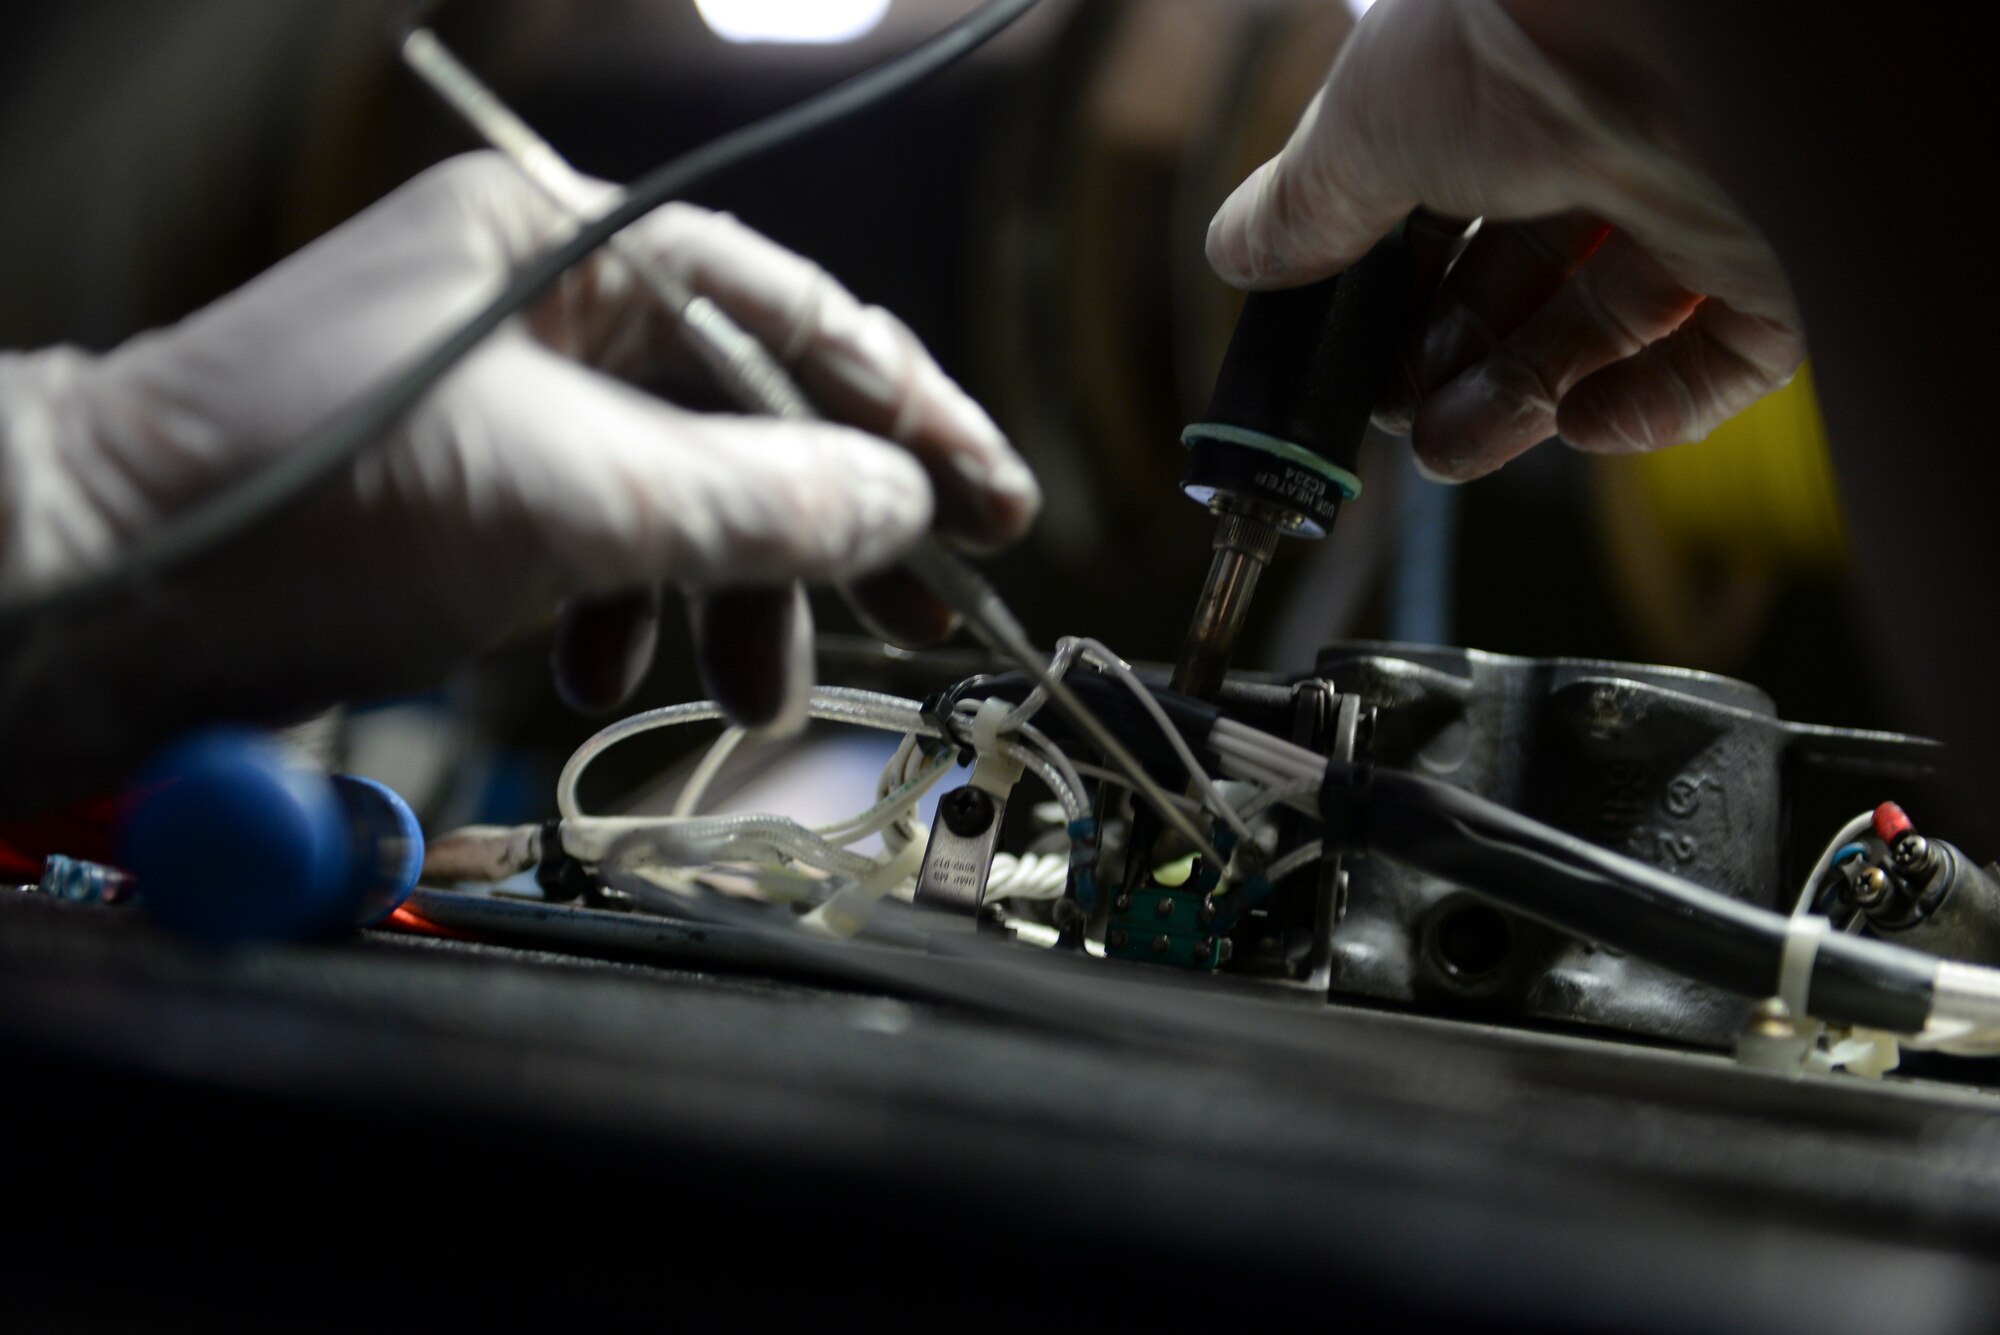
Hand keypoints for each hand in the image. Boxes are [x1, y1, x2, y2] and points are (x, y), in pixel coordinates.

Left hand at [0, 152, 1037, 801]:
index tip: (1001, 501)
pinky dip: (629, 611)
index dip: (912, 414)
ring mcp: (503, 398)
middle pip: (745, 411)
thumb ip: (766, 500)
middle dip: (823, 531)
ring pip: (679, 491)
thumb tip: (907, 502)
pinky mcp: (470, 488)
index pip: (792, 313)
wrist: (99, 590)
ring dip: (729, 596)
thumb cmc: (316, 501)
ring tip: (747, 693)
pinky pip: (603, 539)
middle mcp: (541, 302)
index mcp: (565, 243)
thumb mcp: (578, 499)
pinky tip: (609, 677)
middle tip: (921, 621)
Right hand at [1205, 0, 1803, 481]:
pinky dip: (1647, 408)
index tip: (1351, 341)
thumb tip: (1239, 252)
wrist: (1694, 38)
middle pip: (1526, 271)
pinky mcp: (1781, 259)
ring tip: (1448, 447)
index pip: (1455, 193)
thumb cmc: (1520, 42)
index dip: (1398, 280)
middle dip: (1450, 355)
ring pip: (1609, 324)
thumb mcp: (1363, 127)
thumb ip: (1306, 204)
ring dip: (1519, 399)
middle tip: (1394, 409)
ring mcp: (1703, 193)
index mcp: (1516, 80)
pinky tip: (1582, 423)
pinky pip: (1721, 357)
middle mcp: (1614, 129)